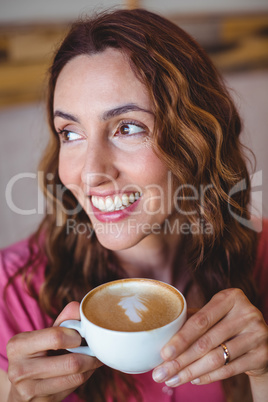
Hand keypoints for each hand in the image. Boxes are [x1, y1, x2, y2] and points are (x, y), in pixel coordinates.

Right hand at [7, 302, 101, 400]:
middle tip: (97, 347)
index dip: (76, 336)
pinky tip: (84, 369)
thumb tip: (79, 307)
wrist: (20, 385)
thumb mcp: (44, 334)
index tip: (81, 335)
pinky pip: (73, 387)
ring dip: (90, 366)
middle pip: (71, 362)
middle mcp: (19, 369)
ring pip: (76, 377)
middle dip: (90, 354)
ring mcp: (29, 390)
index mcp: (18, 345)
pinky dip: (84, 377)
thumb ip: (62, 320)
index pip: (56, 337)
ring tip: (94, 357)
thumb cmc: (36, 354)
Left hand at [152, 289, 267, 390]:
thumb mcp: (215, 313)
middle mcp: (247, 313)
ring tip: (173, 379)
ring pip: (216, 358)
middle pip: (206, 342)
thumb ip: (194, 318)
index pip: (200, 320)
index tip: (163, 353)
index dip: (180, 338)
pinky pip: (229, 370)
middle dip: (180, 360)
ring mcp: (257, 334)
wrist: (262, 340)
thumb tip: (162, 331)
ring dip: (191, 372)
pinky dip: (208, 376)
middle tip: (161, 373)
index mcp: (231, 297)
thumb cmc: (229, 323)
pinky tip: (193, 380)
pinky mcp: (262, 355)